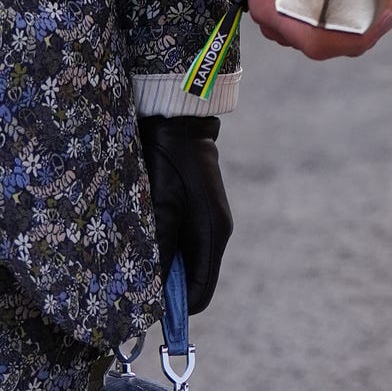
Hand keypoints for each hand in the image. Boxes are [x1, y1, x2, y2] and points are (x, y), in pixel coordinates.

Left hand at [138, 114, 232, 312]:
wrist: (181, 122)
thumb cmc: (173, 162)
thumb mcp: (162, 205)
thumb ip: (162, 247)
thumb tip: (154, 289)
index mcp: (214, 235)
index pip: (201, 293)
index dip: (176, 308)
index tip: (146, 308)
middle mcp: (216, 232)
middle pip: (194, 281)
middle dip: (167, 289)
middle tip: (136, 285)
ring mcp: (209, 221)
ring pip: (188, 263)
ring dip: (166, 268)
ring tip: (138, 262)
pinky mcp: (200, 211)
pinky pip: (185, 245)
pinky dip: (168, 251)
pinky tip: (147, 242)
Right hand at [235, 0, 391, 60]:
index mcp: (272, 8)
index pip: (315, 41)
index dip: (352, 37)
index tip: (382, 14)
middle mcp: (284, 22)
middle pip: (335, 44)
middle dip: (373, 26)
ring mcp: (298, 20)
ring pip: (343, 37)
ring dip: (374, 19)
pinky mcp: (312, 11)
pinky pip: (343, 23)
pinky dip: (367, 10)